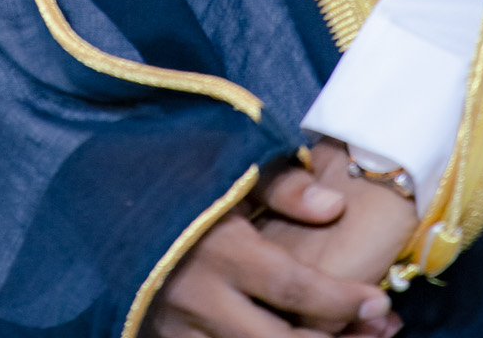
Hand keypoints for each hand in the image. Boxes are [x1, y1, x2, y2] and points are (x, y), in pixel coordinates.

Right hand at [148, 157, 392, 337]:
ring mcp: (180, 328)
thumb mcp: (227, 162)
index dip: (341, 300)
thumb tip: (333, 206)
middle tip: (383, 330)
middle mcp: (201, 298)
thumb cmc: (174, 172)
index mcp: (219, 248)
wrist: (100, 196)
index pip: (292, 286)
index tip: (381, 301)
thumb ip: (281, 184)